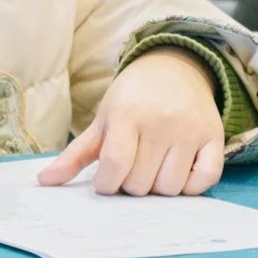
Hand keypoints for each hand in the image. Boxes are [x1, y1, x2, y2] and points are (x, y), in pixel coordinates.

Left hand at [38, 47, 224, 195]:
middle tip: (131, 167)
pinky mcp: (214, 137)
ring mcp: (190, 130)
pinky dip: (191, 187)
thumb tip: (43, 182)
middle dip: (131, 185)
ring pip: (171, 188)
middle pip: (141, 183)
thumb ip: (75, 154)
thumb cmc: (132, 98)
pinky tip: (178, 171)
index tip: (106, 180)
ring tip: (153, 167)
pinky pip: (205, 181)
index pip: (116, 165)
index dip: (107, 183)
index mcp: (127, 113)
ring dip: (159, 188)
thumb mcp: (102, 119)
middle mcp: (160, 121)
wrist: (174, 69)